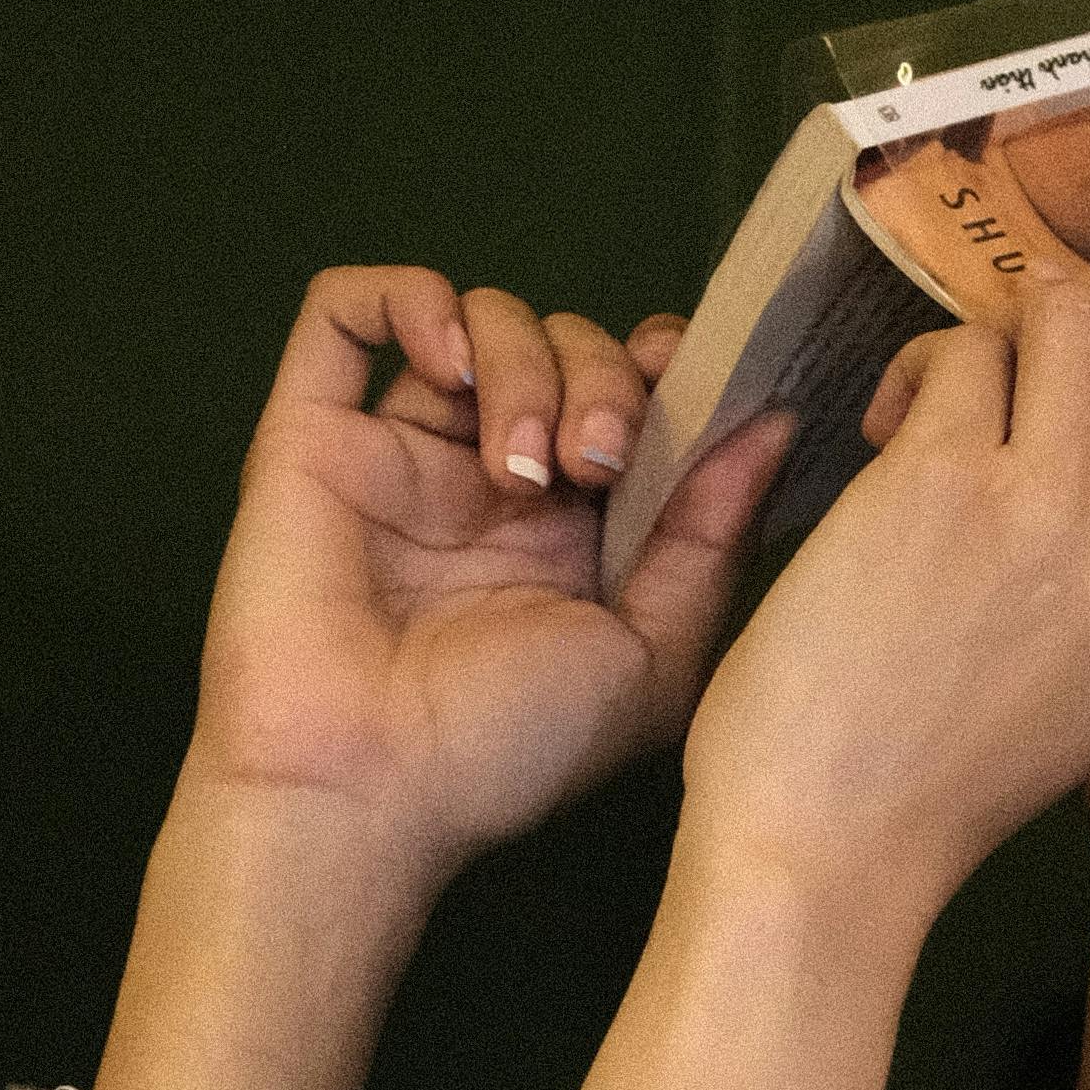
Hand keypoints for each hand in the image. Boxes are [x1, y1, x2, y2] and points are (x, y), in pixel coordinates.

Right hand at [192, 266, 792, 877]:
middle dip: (601, 377)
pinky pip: (347, 307)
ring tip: (515, 466)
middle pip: (570, 342)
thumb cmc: (507, 750)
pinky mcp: (315, 433)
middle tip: (593, 463)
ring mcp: (405, 452)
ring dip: (525, 363)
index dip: (670, 371)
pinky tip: (447, 364)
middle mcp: (496, 481)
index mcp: (581, 533)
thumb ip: (712, 540)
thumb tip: (774, 422)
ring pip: (483, 318)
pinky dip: (410, 299)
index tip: (688, 389)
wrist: (363, 789)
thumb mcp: (653, 659)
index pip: (636, 394)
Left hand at [675, 290, 1089, 939]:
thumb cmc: (958, 772)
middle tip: (1036, 384)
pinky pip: (966, 347)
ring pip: (1074, 309)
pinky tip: (888, 433)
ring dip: (1008, 335)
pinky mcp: (947, 479)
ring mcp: (1055, 508)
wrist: (832, 841)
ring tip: (956, 407)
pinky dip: (924, 368)